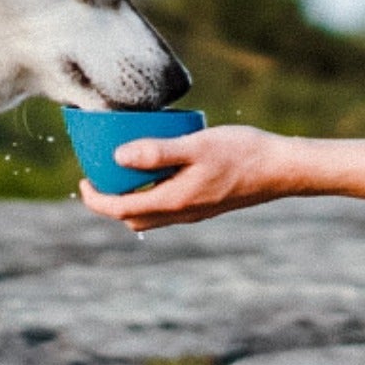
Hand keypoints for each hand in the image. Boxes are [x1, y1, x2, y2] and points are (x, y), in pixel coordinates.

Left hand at [79, 125, 294, 228]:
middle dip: (111, 203)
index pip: (120, 210)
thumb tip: (117, 157)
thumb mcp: (196, 146)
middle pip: (133, 218)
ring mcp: (196, 211)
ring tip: (126, 173)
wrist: (281, 169)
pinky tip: (162, 170)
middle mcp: (182, 213)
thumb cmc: (241, 153)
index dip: (96, 200)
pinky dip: (153, 195)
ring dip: (132, 201)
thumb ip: (157, 152)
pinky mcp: (207, 204)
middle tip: (99, 178)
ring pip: (152, 216)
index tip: (83, 182)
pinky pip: (170, 208)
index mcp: (173, 201)